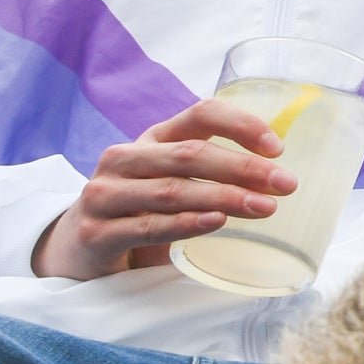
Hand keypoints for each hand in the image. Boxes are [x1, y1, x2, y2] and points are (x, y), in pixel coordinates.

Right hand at [33, 99, 295, 279]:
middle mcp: (124, 159)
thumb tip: (281, 179)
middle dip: (243, 168)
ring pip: (172, 190)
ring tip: (265, 207)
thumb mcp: (173, 182)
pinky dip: (184, 224)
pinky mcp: (95, 232)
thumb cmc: (142, 211)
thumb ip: (212, 174)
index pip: (200, 115)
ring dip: (223, 198)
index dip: (241, 125)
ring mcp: (104, 195)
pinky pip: (146, 226)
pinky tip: (216, 224)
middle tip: (285, 184)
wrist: (77, 248)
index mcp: (152, 139)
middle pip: (190, 155)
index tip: (278, 148)